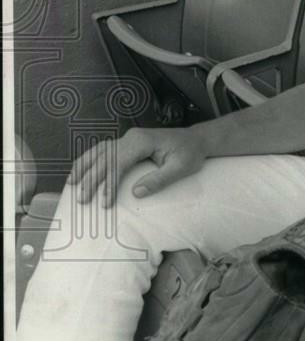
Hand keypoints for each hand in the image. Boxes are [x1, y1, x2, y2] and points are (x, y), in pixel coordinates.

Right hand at [68, 127, 207, 207]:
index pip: (118, 162)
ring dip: (84, 167)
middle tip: (82, 199)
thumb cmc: (190, 154)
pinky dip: (90, 160)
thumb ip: (159, 179)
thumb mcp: (181, 168)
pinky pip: (103, 150)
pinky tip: (81, 171)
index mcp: (142, 141)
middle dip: (91, 179)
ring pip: (98, 151)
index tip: (104, 202)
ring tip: (71, 185)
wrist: (196, 140)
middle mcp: (131, 137)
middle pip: (104, 158)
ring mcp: (128, 138)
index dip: (109, 183)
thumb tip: (136, 193)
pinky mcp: (128, 142)